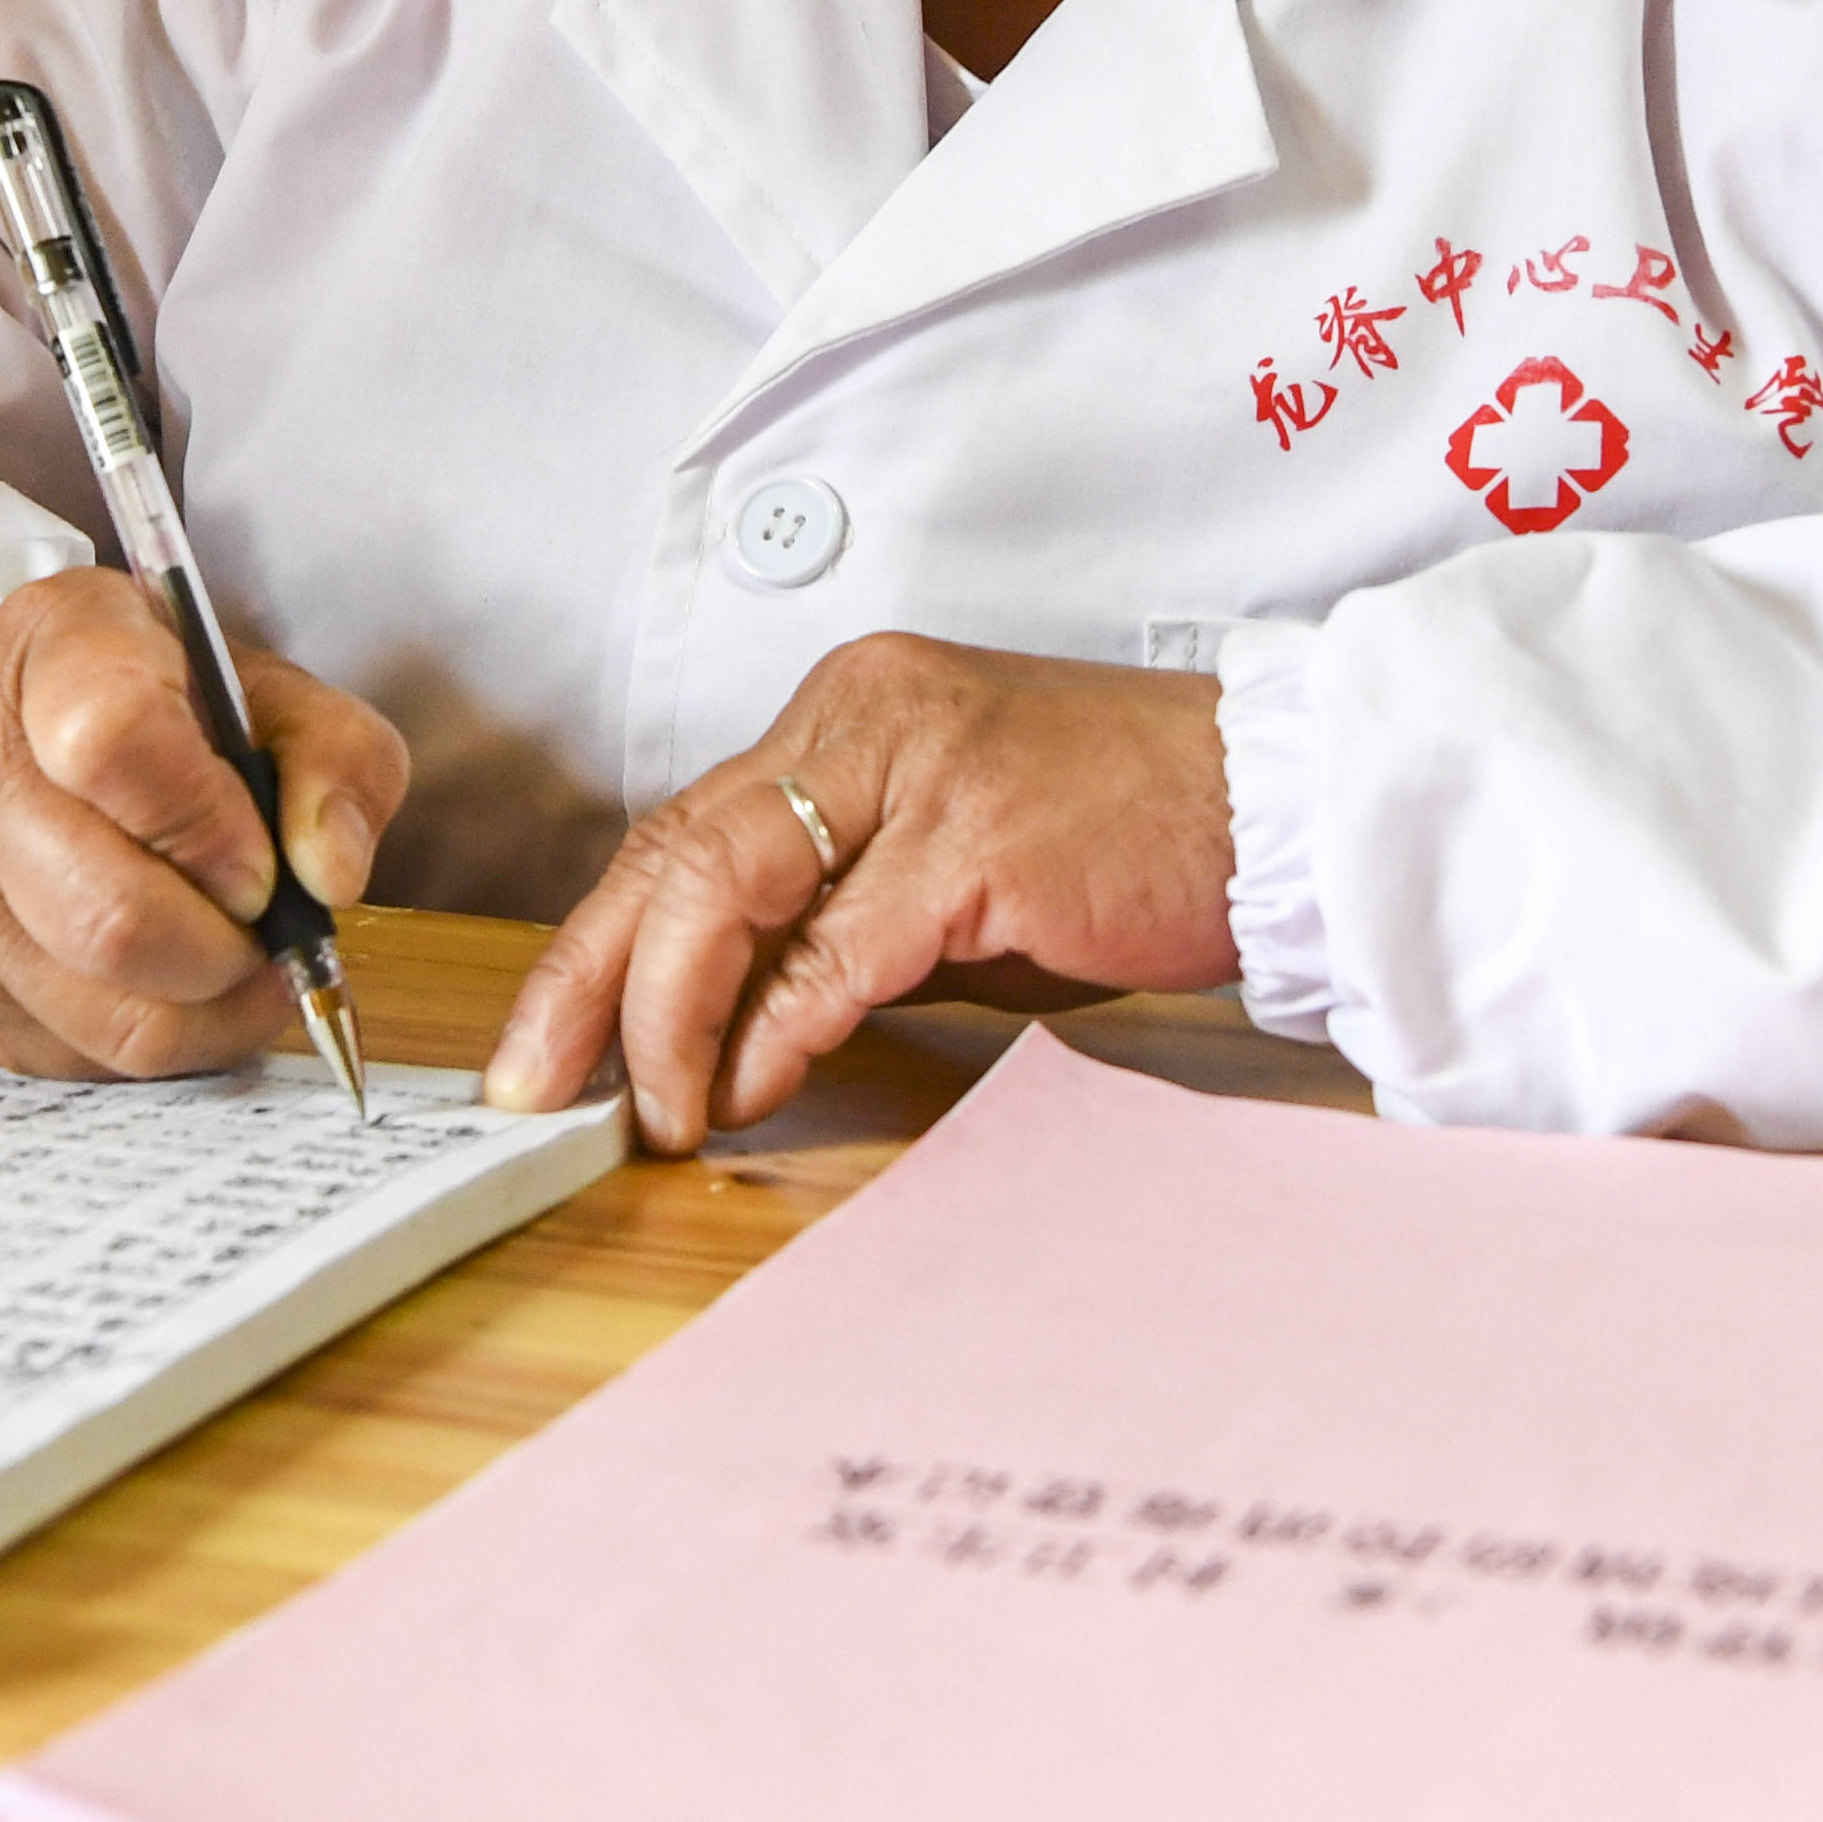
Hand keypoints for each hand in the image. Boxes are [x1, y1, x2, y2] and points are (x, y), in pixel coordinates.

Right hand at [0, 569, 405, 1079]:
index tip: (259, 861)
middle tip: (258, 926)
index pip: (111, 742)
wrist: (29, 745)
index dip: (207, 826)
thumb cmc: (171, 716)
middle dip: (226, 949)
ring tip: (228, 958)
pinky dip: (149, 1035)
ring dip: (205, 1010)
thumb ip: (337, 759)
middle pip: (110, 918)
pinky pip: (74, 1058)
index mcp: (56, 644)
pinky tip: (160, 979)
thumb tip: (332, 873)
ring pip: (105, 1015)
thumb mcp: (272, 696)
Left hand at [483, 634, 1236, 1150]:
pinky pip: (836, 947)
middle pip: (673, 848)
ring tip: (652, 1109)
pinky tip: (744, 1088)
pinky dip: (775, 1028)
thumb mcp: (956, 865)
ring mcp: (919, 771)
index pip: (681, 827)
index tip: (540, 1039)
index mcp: (851, 712)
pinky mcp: (977, 839)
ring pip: (726, 885)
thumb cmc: (1133, 834)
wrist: (1287, 796)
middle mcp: (864, 717)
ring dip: (669, 1015)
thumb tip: (732, 1031)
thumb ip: (844, 920)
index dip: (592, 943)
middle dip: (584, 981)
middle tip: (534, 1085)